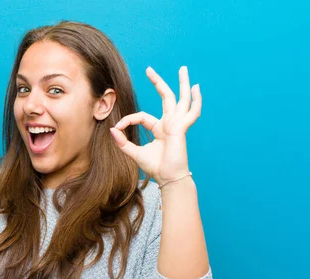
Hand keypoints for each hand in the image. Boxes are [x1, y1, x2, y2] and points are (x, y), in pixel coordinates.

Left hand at [110, 66, 200, 185]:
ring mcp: (177, 124)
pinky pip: (192, 112)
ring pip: (180, 99)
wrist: (168, 178)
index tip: (117, 127)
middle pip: (165, 98)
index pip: (141, 116)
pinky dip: (196, 100)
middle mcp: (169, 123)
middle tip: (149, 69)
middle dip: (157, 82)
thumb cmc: (155, 167)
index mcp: (159, 128)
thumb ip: (123, 142)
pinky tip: (197, 88)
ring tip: (183, 69)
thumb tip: (111, 130)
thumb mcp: (134, 153)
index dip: (128, 119)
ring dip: (182, 83)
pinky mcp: (181, 128)